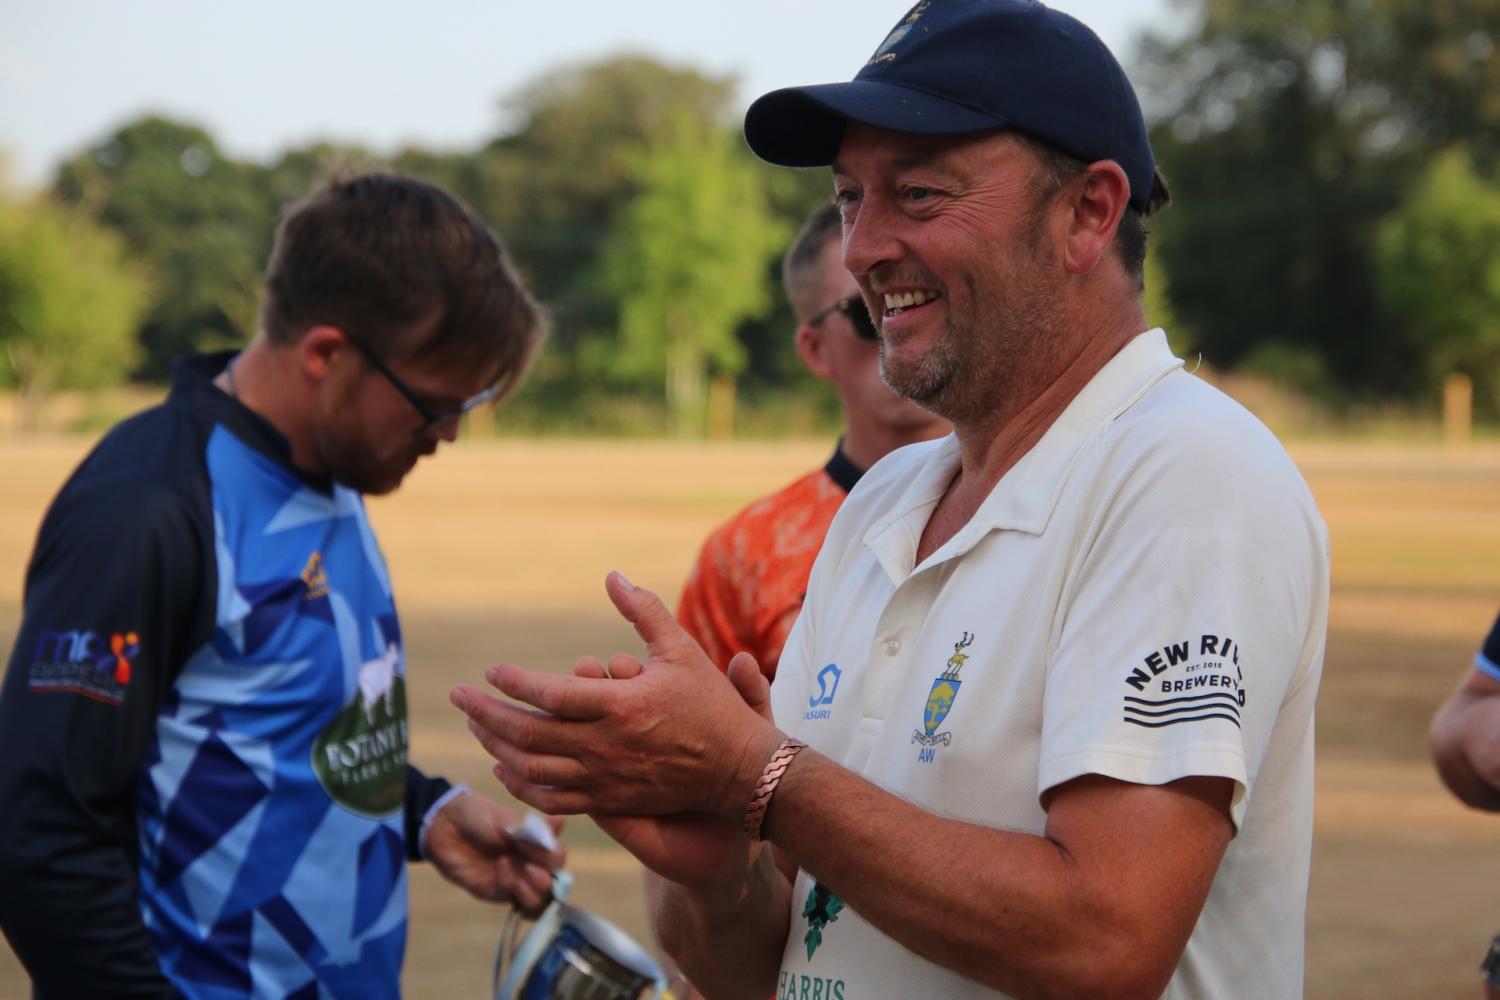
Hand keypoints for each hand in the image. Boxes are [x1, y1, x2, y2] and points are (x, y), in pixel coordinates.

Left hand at [423, 792, 564, 916]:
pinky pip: (509, 897)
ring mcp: (513, 880)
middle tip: (532, 869)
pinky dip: (509, 884)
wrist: (443, 825)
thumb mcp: (505, 817)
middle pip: (552, 885)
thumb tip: (561, 821)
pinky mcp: (494, 891)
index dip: (552, 856)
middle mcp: (529, 864)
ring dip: (533, 891)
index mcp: (536, 844)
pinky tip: (501, 865)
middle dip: (546, 880)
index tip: (540, 844)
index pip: (558, 857)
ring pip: (536, 900)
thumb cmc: (478, 815)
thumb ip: (531, 828)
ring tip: (521, 873)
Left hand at [450, 573, 781, 879]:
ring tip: (477, 725)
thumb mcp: (682, 649)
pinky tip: (506, 767)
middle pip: (530, 733)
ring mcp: (607, 778)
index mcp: (624, 705)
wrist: (739, 770)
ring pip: (534, 769)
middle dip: (487, 713)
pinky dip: (522, 785)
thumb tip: (612, 576)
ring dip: (498, 747)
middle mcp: (609, 745)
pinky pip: (553, 800)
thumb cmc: (712, 705)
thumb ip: (643, 612)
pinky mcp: (610, 800)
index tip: (491, 671)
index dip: (516, 682)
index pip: (552, 695)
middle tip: (459, 697)